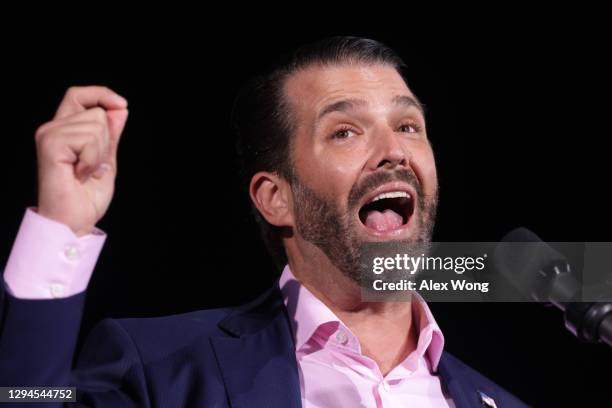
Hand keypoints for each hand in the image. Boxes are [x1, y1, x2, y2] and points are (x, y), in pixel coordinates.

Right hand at [35, 86, 128, 235]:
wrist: (74, 222)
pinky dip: (93, 158)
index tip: (121, 105)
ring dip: (100, 153)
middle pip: (96, 111)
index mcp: (64, 131)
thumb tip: (120, 109)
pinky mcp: (50, 144)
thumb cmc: (86, 198)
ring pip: (96, 124)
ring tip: (85, 173)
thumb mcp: (106, 160)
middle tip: (93, 166)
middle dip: (107, 140)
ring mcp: (49, 135)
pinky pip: (89, 138)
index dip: (101, 94)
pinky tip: (80, 175)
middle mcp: (52, 129)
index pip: (78, 95)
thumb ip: (111, 135)